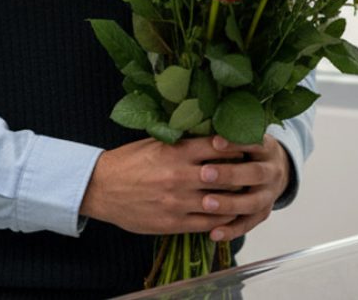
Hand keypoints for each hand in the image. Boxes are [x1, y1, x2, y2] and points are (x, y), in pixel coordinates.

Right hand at [80, 134, 290, 239]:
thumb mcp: (157, 143)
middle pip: (226, 175)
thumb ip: (185, 142)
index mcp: (177, 153)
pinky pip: (207, 223)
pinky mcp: (173, 223)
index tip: (251, 145)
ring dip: (237, 198)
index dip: (239, 146)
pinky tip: (232, 213)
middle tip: (256, 170)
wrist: (101, 188)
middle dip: (243, 173)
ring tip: (249, 193)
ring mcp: (177, 202)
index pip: (219, 146)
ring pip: (221, 201)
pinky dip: (224, 219)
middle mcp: (180, 177)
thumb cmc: (130, 161)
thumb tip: (214, 134)